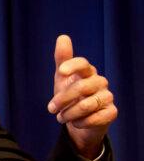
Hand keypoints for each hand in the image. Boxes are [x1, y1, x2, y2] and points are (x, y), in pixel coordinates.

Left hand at [47, 35, 117, 158]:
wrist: (78, 119)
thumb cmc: (70, 95)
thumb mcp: (62, 78)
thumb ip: (62, 59)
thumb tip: (63, 37)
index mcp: (88, 72)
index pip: (83, 64)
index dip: (73, 65)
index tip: (61, 71)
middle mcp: (100, 82)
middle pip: (81, 87)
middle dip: (62, 99)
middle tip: (50, 109)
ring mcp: (107, 97)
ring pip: (87, 105)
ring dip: (69, 114)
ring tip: (60, 118)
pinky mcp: (111, 112)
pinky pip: (96, 118)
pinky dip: (81, 122)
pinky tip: (75, 123)